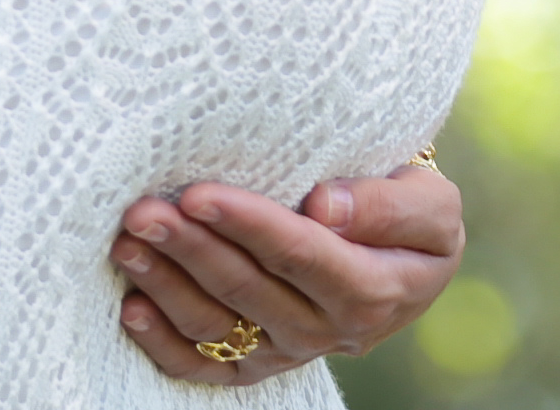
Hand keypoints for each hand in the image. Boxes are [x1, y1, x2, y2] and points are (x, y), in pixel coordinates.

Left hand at [109, 161, 464, 385]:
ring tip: (127, 245)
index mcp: (372, 289)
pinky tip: (132, 307)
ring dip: (166, 286)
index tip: (200, 194)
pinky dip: (164, 343)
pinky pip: (205, 365)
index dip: (249, 226)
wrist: (408, 258)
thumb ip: (390, 206)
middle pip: (247, 289)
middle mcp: (327, 329)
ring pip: (217, 325)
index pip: (300, 254)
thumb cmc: (413, 216)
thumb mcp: (432, 203)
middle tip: (143, 211)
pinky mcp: (258, 362)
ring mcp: (288, 350)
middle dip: (191, 248)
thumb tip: (324, 207)